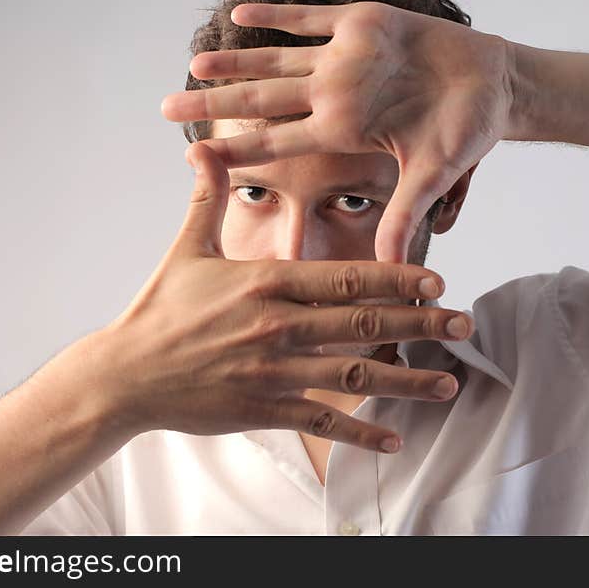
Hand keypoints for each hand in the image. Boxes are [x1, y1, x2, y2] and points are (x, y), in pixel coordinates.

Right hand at [93, 143, 473, 452]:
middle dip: (421, 324)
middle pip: (364, 323)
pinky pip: (320, 421)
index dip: (396, 278)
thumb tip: (204, 148)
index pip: (346, 277)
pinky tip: (393, 439)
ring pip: (353, 376)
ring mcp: (273, 372)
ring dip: (406, 380)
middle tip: (464, 324)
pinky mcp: (262, 410)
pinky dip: (359, 433)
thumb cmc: (158, 310)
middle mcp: (278, 326)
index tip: (437, 280)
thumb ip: (206, 198)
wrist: (124, 374)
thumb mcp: (184, 248)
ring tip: (448, 384)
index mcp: (266, 283)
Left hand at [161, 1, 516, 262]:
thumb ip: (404, 213)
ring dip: (236, 60)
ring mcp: (344, 59)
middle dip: (214, 103)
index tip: (193, 156)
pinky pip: (312, 17)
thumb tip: (390, 265)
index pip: (276, 143)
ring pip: (277, 58)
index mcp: (341, 131)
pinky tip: (242, 14)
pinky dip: (279, 15)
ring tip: (195, 61)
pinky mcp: (363, 24)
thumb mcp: (433, 174)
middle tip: (165, 106)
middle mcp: (333, 95)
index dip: (235, 148)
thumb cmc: (466, 131)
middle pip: (261, 100)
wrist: (494, 85)